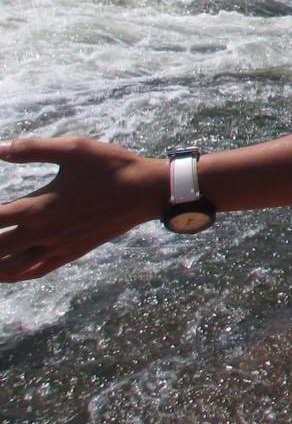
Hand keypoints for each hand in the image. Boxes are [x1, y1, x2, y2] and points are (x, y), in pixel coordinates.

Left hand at [0, 137, 166, 281]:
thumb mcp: (73, 148)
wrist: (146, 192)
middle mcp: (42, 233)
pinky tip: (6, 271)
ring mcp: (57, 247)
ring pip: (9, 269)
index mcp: (38, 208)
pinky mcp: (70, 254)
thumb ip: (31, 149)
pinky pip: (34, 272)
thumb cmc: (110, 166)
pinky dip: (13, 275)